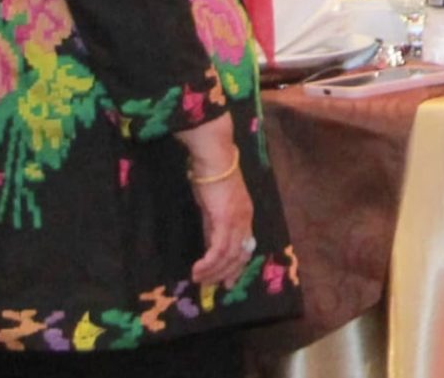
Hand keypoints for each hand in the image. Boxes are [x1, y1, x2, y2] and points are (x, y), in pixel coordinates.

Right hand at [177, 116, 256, 288]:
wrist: (213, 158)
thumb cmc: (211, 176)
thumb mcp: (213, 205)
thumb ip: (213, 224)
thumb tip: (209, 244)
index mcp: (245, 215)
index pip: (245, 247)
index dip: (237, 266)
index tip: (227, 281)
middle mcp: (245, 220)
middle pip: (239, 255)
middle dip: (224, 273)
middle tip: (209, 285)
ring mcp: (237, 220)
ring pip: (229, 255)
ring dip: (213, 271)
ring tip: (198, 279)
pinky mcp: (225, 219)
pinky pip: (219, 249)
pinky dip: (209, 262)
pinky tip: (198, 269)